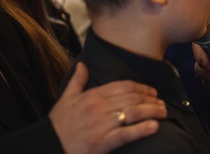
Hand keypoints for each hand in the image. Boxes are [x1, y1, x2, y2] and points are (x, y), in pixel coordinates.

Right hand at [49, 62, 165, 153]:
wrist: (46, 147)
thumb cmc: (58, 125)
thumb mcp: (65, 100)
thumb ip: (77, 81)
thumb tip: (82, 64)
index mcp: (92, 96)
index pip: (123, 86)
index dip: (142, 87)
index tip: (152, 91)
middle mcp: (98, 108)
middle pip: (132, 98)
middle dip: (151, 100)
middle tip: (162, 103)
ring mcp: (101, 125)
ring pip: (133, 113)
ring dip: (152, 111)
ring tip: (163, 113)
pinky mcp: (102, 142)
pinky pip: (126, 134)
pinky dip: (142, 129)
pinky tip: (155, 126)